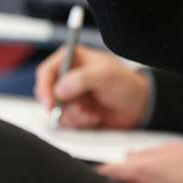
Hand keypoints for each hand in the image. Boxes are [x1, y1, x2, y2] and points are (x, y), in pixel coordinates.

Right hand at [34, 45, 150, 129]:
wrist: (137, 105)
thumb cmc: (125, 83)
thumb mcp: (106, 76)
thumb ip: (82, 79)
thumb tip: (59, 89)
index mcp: (72, 58)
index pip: (47, 71)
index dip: (45, 88)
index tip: (51, 104)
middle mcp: (67, 76)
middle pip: (47, 94)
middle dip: (63, 107)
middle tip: (80, 111)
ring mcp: (69, 95)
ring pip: (56, 111)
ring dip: (74, 116)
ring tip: (92, 114)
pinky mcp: (73, 111)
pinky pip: (65, 122)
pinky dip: (78, 123)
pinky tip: (93, 118)